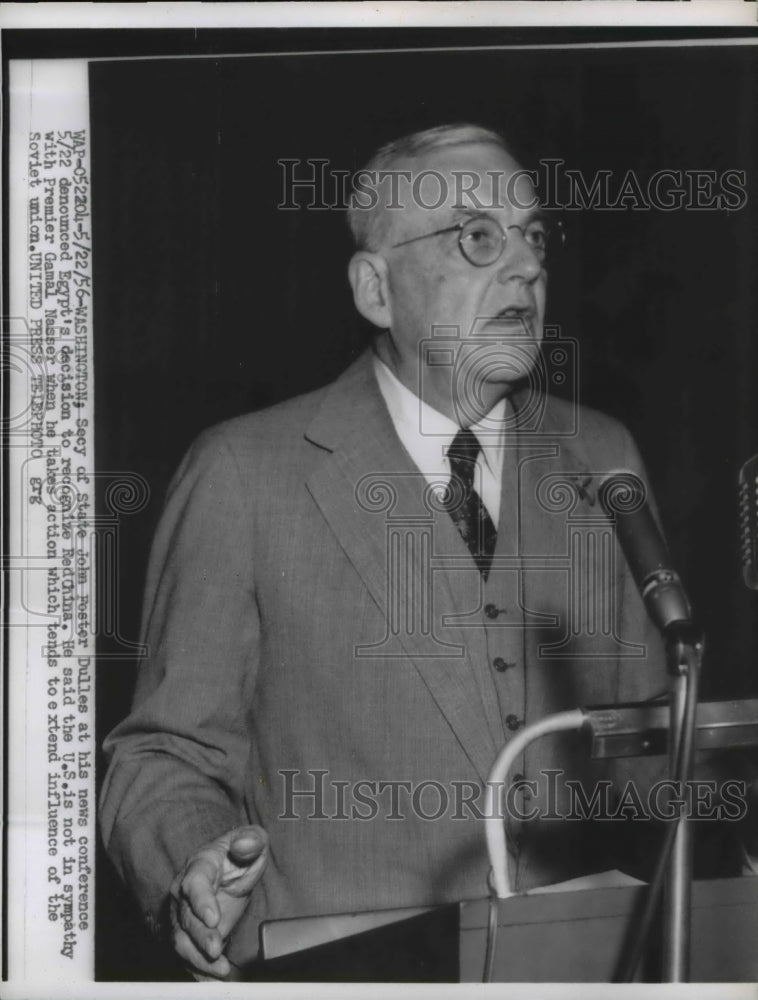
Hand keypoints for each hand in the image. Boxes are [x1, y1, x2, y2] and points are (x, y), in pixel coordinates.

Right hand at [168, 824, 267, 978]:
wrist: (229, 869)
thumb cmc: (240, 853)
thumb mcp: (251, 840)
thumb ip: (251, 840)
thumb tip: (247, 843)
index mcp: (199, 866)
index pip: (194, 883)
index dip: (201, 900)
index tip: (213, 917)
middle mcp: (183, 893)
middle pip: (186, 918)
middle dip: (200, 936)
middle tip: (216, 948)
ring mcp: (183, 916)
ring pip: (182, 941)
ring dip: (198, 958)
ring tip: (220, 970)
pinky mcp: (188, 936)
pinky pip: (189, 956)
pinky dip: (200, 971)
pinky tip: (215, 981)